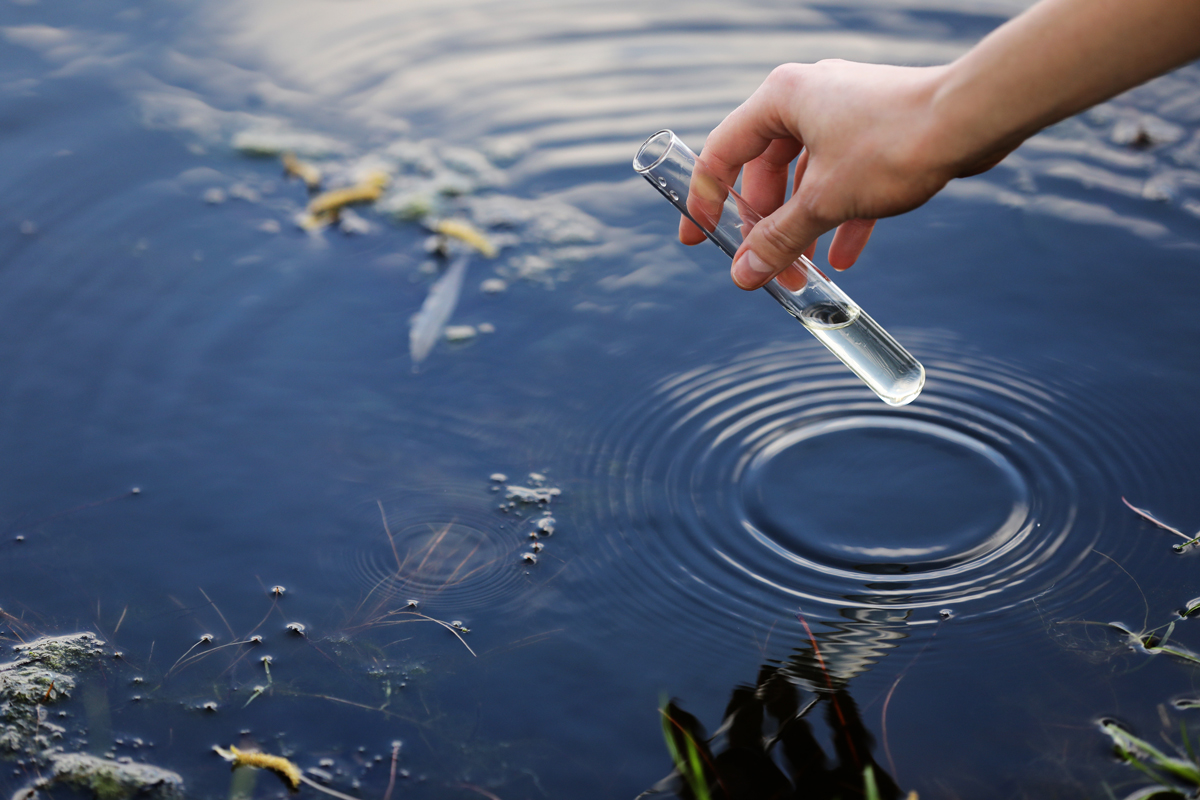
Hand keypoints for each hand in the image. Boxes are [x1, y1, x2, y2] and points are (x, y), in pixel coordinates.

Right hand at [680, 60, 1008, 289]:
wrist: (973, 118)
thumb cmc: (896, 143)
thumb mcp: (825, 201)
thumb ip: (778, 239)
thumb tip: (743, 274)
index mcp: (779, 99)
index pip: (721, 155)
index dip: (704, 202)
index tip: (696, 240)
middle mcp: (806, 99)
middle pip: (765, 172)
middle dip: (765, 228)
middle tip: (765, 270)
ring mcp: (842, 113)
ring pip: (805, 179)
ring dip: (802, 228)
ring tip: (804, 274)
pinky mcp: (874, 130)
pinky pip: (842, 177)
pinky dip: (839, 217)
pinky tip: (844, 258)